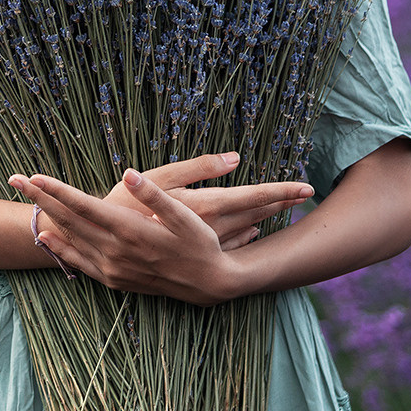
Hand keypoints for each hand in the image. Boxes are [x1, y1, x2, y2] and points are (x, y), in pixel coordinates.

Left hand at [8, 160, 306, 303]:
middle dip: (41, 198)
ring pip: (70, 238)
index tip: (34, 176)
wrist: (208, 283)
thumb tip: (130, 173)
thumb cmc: (199, 243)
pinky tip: (48, 238)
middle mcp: (114, 250)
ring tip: (26, 199)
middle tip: (15, 179)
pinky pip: (80, 263)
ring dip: (47, 217)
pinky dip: (61, 249)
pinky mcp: (114, 279)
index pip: (84, 206)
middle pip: (69, 220)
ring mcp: (112, 267)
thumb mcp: (186, 216)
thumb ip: (156, 196)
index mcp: (129, 230)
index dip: (57, 190)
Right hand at [101, 153, 312, 250]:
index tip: (306, 187)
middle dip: (281, 203)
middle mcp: (210, 228)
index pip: (253, 197)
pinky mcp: (193, 252)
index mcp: (205, 206)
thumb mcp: (161, 177)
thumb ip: (199, 167)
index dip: (282, 192)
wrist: (104, 240)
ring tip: (285, 209)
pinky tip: (252, 232)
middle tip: (306, 194)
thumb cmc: (127, 205)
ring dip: (265, 219)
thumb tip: (235, 158)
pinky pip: (229, 245)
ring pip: (245, 230)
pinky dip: (244, 236)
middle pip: (255, 214)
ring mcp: (204, 244)